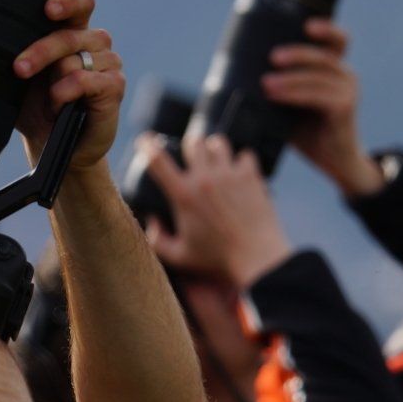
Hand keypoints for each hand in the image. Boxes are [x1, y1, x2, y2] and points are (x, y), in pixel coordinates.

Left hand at [11, 0, 125, 170]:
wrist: (51, 144)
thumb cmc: (35, 107)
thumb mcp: (20, 78)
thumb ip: (18, 54)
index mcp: (73, 32)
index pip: (80, 3)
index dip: (68, 0)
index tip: (48, 9)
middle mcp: (94, 43)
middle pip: (70, 34)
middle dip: (40, 52)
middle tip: (19, 69)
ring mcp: (108, 63)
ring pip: (75, 59)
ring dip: (54, 81)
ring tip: (48, 101)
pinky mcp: (115, 86)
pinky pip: (86, 80)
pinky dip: (67, 92)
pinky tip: (60, 103)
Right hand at [143, 134, 292, 286]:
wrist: (257, 258)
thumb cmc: (217, 260)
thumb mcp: (180, 256)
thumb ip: (158, 240)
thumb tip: (153, 221)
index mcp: (183, 195)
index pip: (157, 160)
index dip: (147, 145)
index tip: (145, 141)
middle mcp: (204, 179)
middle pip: (192, 142)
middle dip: (189, 145)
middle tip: (191, 154)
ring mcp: (229, 174)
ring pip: (218, 143)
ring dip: (214, 148)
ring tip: (216, 158)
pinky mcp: (251, 176)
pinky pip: (245, 155)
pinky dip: (241, 160)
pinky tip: (240, 169)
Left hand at [262, 19, 381, 197]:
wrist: (331, 160)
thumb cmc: (305, 127)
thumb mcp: (289, 101)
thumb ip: (276, 83)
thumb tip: (234, 70)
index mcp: (333, 67)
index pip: (338, 40)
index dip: (326, 29)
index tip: (307, 26)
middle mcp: (344, 74)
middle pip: (324, 54)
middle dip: (297, 53)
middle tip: (272, 58)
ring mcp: (348, 90)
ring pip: (317, 75)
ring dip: (290, 79)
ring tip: (266, 84)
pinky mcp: (345, 107)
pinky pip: (318, 95)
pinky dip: (295, 94)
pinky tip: (277, 96)